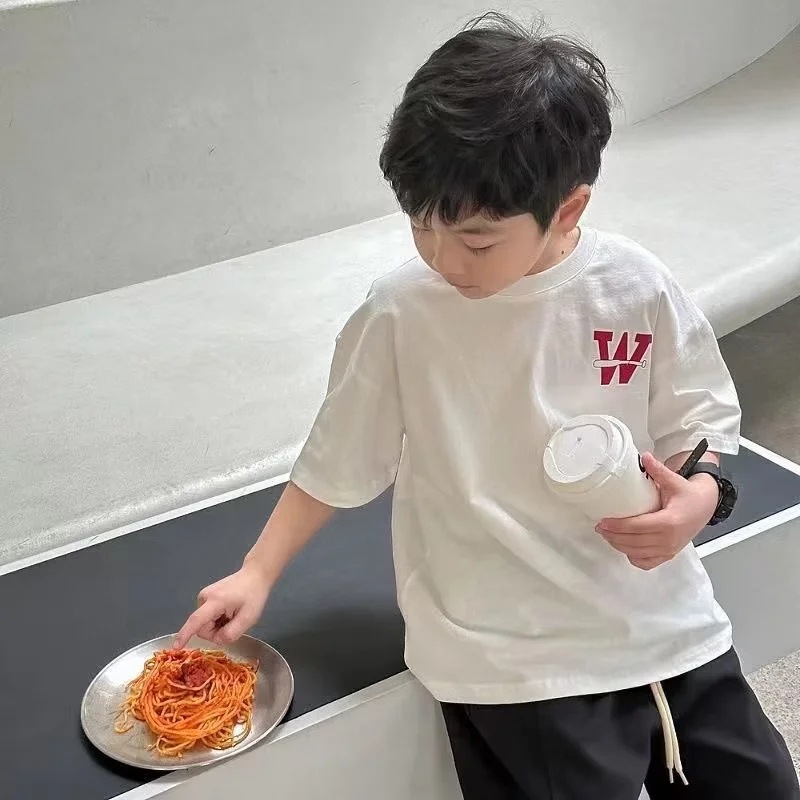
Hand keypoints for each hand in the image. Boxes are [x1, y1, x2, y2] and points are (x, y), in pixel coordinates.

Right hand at [174, 562, 270, 648]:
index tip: (175, 647)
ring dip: (219, 625)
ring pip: (205, 624)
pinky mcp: (206, 597)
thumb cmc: (254, 595)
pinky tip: (229, 611)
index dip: (185, 635)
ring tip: (233, 614)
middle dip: (217, 631)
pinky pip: (207, 618)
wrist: (254, 575)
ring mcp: (204, 596)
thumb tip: (216, 640)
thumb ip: (231, 633)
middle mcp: (204, 598)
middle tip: (234, 622)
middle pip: (202, 628)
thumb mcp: (248, 618)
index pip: (196, 621)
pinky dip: (218, 619)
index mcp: (215, 601)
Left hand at [596, 452, 718, 570]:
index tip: (603, 522)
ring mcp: (669, 550)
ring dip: (619, 546)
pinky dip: (633, 558)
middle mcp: (670, 539)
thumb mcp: (674, 480)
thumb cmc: (689, 495)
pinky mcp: (669, 554)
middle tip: (600, 527)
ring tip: (607, 535)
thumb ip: (658, 470)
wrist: (705, 507)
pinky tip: (624, 547)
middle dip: (613, 536)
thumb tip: (644, 456)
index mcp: (670, 522)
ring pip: (637, 554)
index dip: (617, 526)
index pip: (637, 527)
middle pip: (634, 542)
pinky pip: (647, 563)